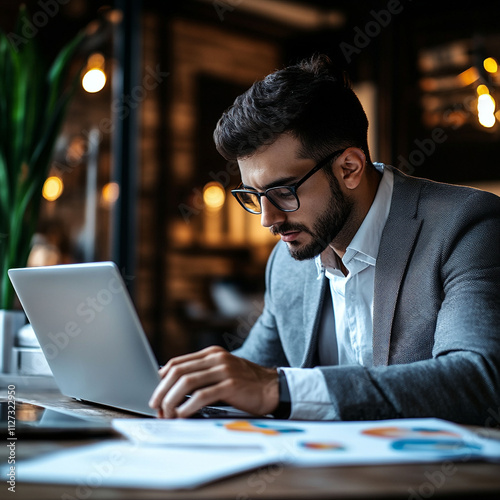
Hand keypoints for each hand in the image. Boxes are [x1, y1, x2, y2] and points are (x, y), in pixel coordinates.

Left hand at [148, 346, 278, 417]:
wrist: (273, 388)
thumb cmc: (245, 384)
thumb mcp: (221, 372)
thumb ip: (201, 374)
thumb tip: (172, 387)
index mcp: (211, 353)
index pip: (177, 363)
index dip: (161, 380)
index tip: (156, 396)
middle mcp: (216, 358)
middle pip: (178, 372)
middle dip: (162, 392)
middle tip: (157, 408)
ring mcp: (224, 370)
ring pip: (187, 382)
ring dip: (172, 400)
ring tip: (168, 414)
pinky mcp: (231, 385)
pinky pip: (202, 395)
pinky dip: (188, 406)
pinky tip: (183, 415)